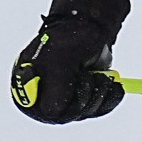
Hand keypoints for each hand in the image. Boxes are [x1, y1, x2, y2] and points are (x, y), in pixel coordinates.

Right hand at [12, 0, 129, 122]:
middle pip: (69, 115)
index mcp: (27, 86)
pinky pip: (97, 109)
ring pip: (85, 112)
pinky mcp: (82, 98)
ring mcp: (64, 98)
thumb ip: (55, 85)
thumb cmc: (68, 38)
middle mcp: (43, 96)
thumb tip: (53, 112)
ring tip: (99, 75)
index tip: (80, 79)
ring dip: (99, 94)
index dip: (68, 99)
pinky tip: (114, 86)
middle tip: (91, 75)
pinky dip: (109, 98)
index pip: (50, 110)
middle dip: (87, 95)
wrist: (86, 26)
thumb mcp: (59, 59)